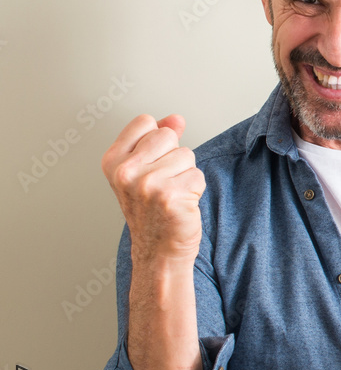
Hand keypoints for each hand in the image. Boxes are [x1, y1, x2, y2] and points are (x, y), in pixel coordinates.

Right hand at [101, 114, 205, 264]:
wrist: (158, 251)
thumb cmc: (152, 211)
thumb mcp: (143, 170)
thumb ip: (158, 139)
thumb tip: (176, 119)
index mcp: (113, 161)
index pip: (146, 122)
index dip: (157, 140)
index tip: (152, 163)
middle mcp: (126, 172)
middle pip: (168, 136)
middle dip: (174, 157)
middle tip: (163, 183)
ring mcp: (147, 184)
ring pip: (186, 155)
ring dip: (186, 174)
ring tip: (172, 195)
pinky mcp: (171, 196)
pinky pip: (198, 176)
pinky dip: (195, 190)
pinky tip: (181, 204)